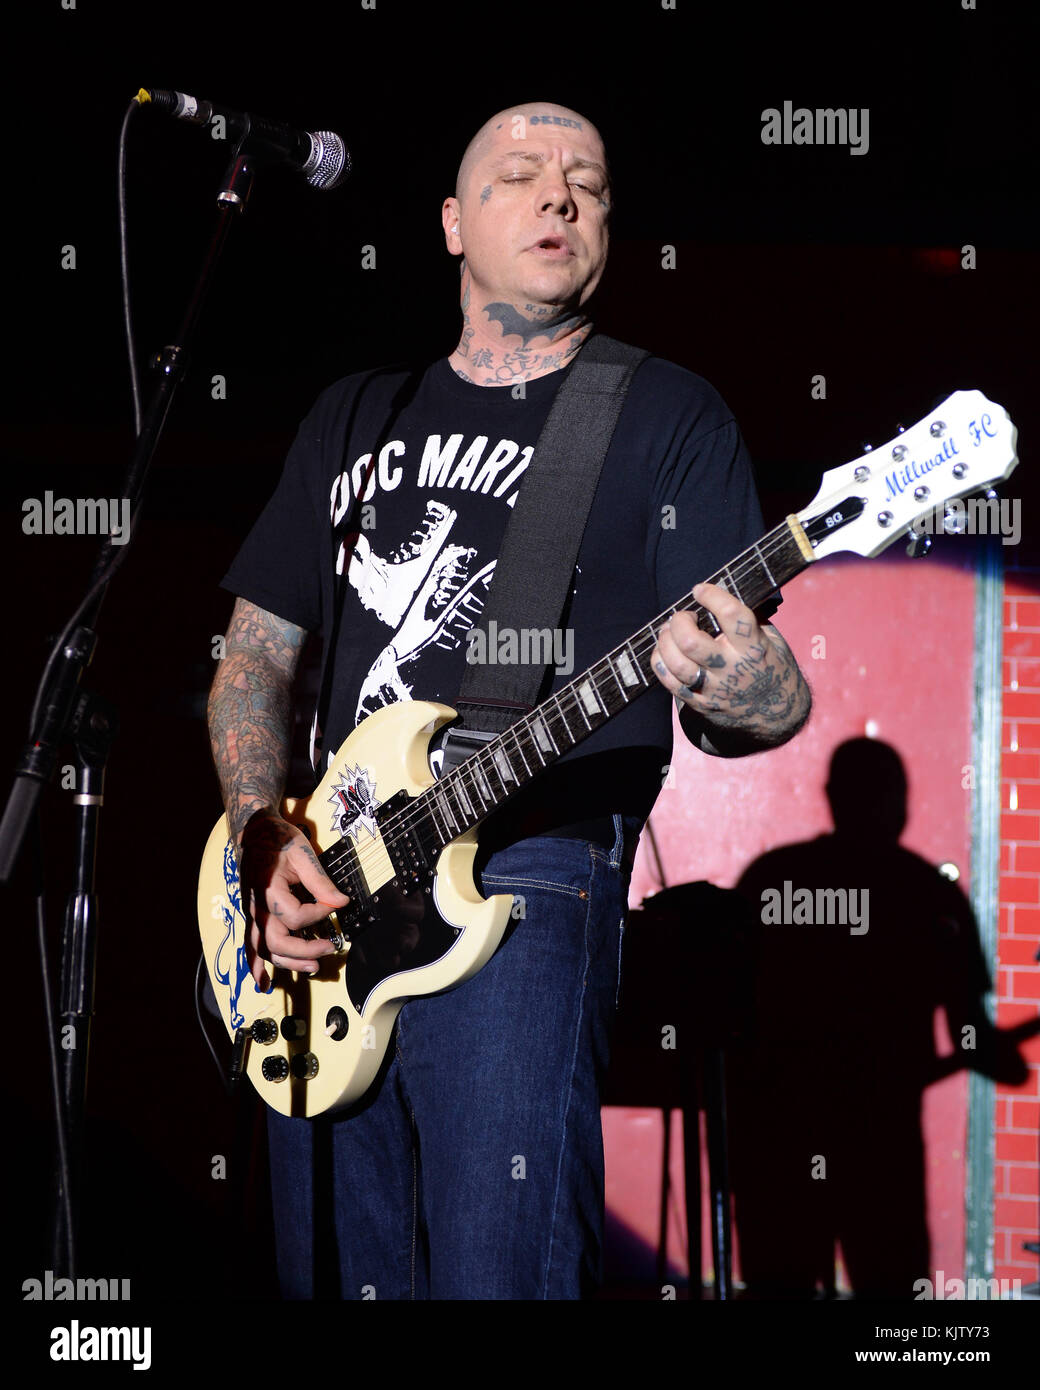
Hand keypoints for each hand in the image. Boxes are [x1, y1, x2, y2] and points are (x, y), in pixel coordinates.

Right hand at [238, 808, 350, 988]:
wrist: (255, 833)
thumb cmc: (279, 840)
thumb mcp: (303, 854)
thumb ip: (320, 881)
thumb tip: (341, 902)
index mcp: (269, 890)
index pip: (296, 915)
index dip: (319, 914)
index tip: (335, 906)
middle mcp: (257, 907)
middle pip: (277, 941)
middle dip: (304, 950)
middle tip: (329, 948)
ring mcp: (252, 914)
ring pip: (264, 949)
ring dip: (288, 962)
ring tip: (312, 968)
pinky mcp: (253, 916)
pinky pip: (251, 945)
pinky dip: (257, 966)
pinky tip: (263, 982)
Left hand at [651, 582, 798, 735]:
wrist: (777, 713)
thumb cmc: (771, 666)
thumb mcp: (773, 640)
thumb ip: (750, 620)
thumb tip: (722, 594)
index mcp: (754, 648)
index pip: (731, 616)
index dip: (712, 596)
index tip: (700, 590)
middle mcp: (731, 669)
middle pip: (690, 642)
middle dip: (679, 622)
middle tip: (684, 617)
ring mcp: (713, 689)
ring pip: (676, 663)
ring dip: (665, 641)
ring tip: (670, 632)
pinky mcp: (699, 703)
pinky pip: (669, 682)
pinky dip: (660, 661)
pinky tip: (665, 651)